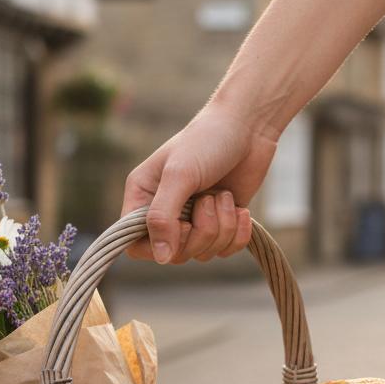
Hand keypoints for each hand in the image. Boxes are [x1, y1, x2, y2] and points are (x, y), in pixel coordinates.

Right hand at [121, 100, 277, 263]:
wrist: (249, 126)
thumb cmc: (207, 141)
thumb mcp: (179, 175)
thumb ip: (162, 216)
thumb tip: (161, 258)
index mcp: (142, 198)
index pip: (135, 245)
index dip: (158, 245)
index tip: (181, 225)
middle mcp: (164, 212)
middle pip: (173, 254)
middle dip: (200, 232)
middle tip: (209, 199)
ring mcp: (193, 220)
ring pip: (201, 253)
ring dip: (221, 228)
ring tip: (224, 196)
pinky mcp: (220, 223)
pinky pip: (224, 250)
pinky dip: (237, 234)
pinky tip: (241, 210)